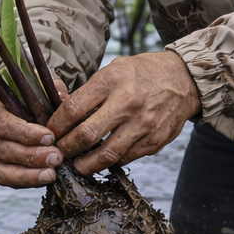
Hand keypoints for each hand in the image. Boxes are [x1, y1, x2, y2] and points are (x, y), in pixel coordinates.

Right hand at [0, 87, 64, 188]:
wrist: (21, 112)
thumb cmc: (31, 100)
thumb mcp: (42, 90)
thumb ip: (51, 92)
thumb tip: (62, 99)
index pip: (2, 123)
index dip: (26, 134)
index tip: (50, 138)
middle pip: (1, 148)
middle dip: (31, 156)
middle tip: (56, 158)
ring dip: (27, 174)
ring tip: (51, 173)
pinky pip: (1, 179)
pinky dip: (22, 181)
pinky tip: (41, 179)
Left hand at [48, 50, 200, 175]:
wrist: (184, 80)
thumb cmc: (143, 73)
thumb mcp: (114, 69)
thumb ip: (89, 91)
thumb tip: (59, 109)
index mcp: (113, 80)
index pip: (73, 108)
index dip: (56, 125)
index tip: (50, 132)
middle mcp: (128, 102)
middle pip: (86, 135)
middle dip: (66, 148)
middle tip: (58, 151)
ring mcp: (143, 124)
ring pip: (106, 155)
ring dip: (85, 164)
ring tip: (76, 163)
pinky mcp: (155, 141)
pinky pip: (125, 158)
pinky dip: (110, 161)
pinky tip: (101, 158)